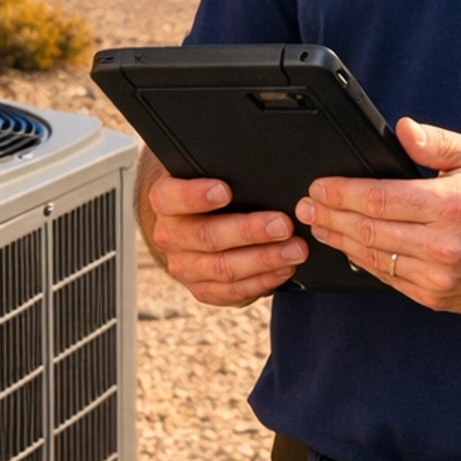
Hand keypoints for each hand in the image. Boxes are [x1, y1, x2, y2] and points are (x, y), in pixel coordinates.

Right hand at [146, 171, 309, 305]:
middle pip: (207, 236)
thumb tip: (261, 169)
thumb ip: (225, 170)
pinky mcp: (202, 289)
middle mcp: (170, 236)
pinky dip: (261, 282)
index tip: (225, 191)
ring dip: (263, 260)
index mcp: (166, 201)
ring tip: (294, 250)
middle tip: (282, 225)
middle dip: (249, 231)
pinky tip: (283, 269)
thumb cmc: (210, 189)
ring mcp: (185, 266)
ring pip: (223, 268)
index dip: (196, 196)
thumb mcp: (209, 173)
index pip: (172, 198)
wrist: (194, 221)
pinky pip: (231, 291)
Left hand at [295, 118, 460, 310]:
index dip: (341, 193)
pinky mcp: (437, 297)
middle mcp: (444, 246)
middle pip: (368, 230)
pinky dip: (364, 262)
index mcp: (451, 206)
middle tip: (305, 207)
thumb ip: (439, 143)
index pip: (379, 199)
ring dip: (340, 241)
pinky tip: (350, 248)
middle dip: (330, 217)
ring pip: (373, 258)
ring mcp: (440, 277)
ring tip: (319, 226)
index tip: (318, 187)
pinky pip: (388, 279)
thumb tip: (405, 130)